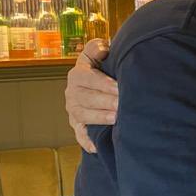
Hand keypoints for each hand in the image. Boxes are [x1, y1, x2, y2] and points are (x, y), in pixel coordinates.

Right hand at [65, 39, 117, 153]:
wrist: (96, 86)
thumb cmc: (102, 69)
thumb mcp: (97, 55)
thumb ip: (96, 48)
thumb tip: (102, 48)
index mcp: (78, 75)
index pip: (87, 78)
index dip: (103, 83)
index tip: (119, 87)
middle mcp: (73, 93)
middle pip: (86, 98)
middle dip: (106, 102)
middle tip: (122, 104)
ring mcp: (74, 111)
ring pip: (84, 116)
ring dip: (100, 118)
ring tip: (117, 119)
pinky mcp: (78, 126)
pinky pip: (80, 135)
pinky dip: (87, 141)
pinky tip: (97, 147)